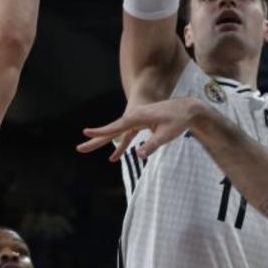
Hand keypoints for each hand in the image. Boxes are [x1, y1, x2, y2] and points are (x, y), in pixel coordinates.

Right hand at [78, 97, 208, 161]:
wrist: (188, 109)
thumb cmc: (178, 121)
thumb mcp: (166, 135)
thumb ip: (152, 145)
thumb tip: (139, 155)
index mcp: (137, 117)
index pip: (116, 127)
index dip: (100, 131)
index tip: (86, 133)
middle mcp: (134, 116)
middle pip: (111, 130)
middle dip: (95, 139)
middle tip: (79, 147)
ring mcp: (137, 119)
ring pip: (116, 132)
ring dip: (103, 141)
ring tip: (87, 149)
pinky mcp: (141, 123)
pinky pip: (126, 135)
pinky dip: (119, 145)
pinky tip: (114, 157)